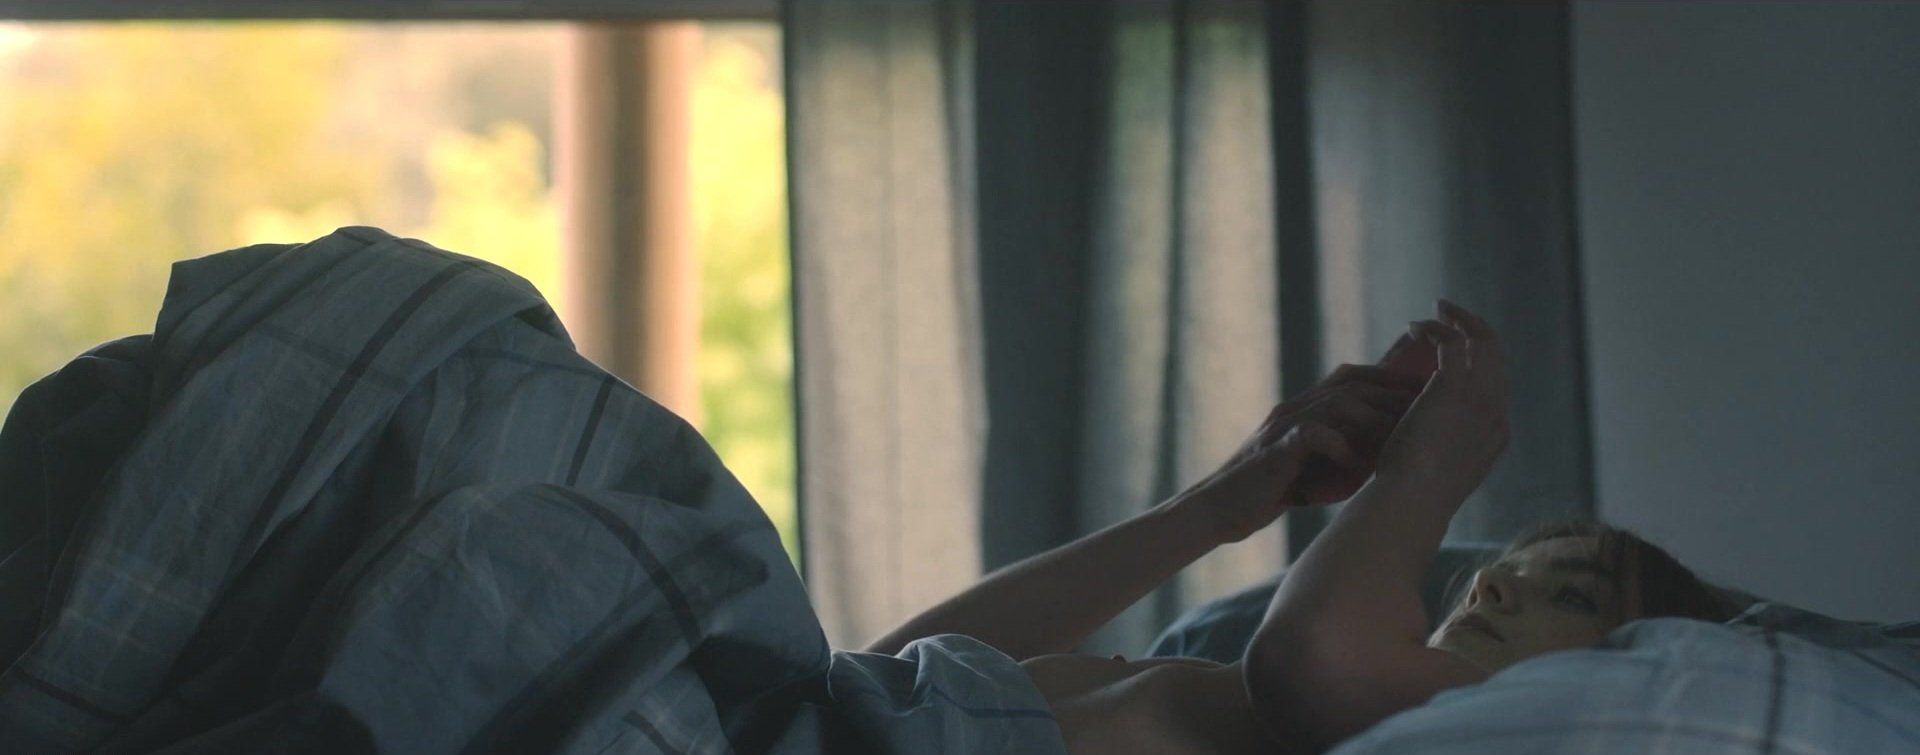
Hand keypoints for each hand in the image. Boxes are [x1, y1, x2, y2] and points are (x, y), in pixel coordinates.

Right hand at [1176, 363, 1424, 542]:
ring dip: (1373, 416)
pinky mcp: (1273, 451)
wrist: (1217, 509)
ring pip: (1336, 402)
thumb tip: (1385, 450)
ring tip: (1400, 435)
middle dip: (1393, 392)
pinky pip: (1311, 435)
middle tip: (1428, 407)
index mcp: (1304, 409)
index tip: (1426, 394)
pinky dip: (1337, 444)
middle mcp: (1294, 409)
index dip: (1390, 380)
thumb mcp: (1310, 464)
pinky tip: (1354, 461)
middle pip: (1351, 382)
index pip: (1353, 377)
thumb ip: (1340, 450)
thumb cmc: (1267, 491)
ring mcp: (1282, 427)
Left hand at [1373, 300, 1510, 500]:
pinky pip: (1452, 342)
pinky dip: (1436, 328)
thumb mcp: (1441, 474)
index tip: (1459, 349)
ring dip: (1460, 320)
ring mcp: (1479, 397)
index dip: (1482, 360)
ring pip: (1481, 341)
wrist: (1413, 499)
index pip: (1498, 385)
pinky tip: (1415, 327)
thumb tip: (1427, 446)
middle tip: (1454, 315)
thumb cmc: (1414, 495)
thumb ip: (1444, 454)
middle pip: (1498, 356)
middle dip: (1479, 330)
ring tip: (1439, 309)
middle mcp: (1496, 411)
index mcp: (1496, 433)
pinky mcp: (1452, 387)